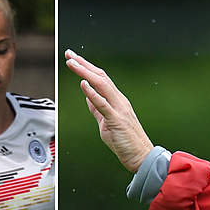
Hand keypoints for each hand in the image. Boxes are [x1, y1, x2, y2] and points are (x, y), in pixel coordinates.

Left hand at [64, 49, 153, 172]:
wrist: (141, 156)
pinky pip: (103, 104)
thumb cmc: (125, 141)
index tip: (73, 58)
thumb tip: (87, 96)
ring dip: (85, 72)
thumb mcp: (106, 122)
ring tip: (72, 63)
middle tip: (69, 54)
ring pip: (101, 84)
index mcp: (116, 100)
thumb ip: (97, 109)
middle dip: (83, 64)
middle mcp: (119, 100)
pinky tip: (83, 84)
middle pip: (100, 76)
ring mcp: (119, 108)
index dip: (86, 67)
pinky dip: (92, 93)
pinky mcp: (116, 119)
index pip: (100, 78)